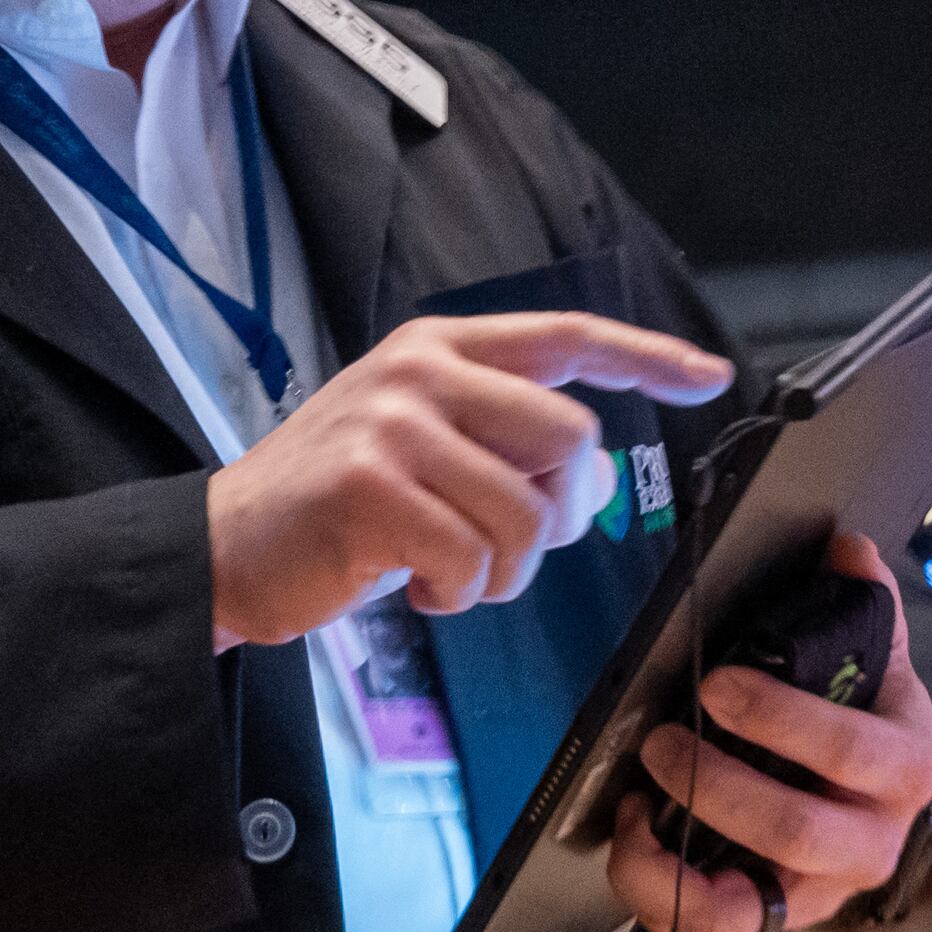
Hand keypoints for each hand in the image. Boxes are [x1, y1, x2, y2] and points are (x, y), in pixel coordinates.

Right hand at [207, 311, 728, 646]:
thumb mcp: (417, 444)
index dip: (647, 357)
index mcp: (438, 348)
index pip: (567, 336)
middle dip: (559, 515)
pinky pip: (473, 558)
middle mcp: (420, 372)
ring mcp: (393, 425)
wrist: (222, 547)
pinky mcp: (371, 488)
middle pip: (569, 440)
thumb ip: (502, 444)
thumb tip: (595, 484)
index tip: (709, 377)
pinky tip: (414, 585)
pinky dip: (458, 594)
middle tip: (507, 546)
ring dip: (502, 572)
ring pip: (527, 515)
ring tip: (447, 571)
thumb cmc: (329, 506)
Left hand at [612, 533, 931, 931]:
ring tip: (639, 798)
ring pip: (748, 900)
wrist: (879, 807)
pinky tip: (637, 840)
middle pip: (794, 828)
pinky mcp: (777, 920)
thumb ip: (865, 603)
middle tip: (661, 741)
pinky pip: (717, 928)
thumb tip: (846, 547)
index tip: (715, 685)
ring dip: (675, 852)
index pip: (850, 748)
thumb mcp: (879, 665)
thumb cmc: (865, 727)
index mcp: (902, 767)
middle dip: (714, 784)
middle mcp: (872, 839)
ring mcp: (823, 889)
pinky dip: (664, 895)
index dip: (779, 718)